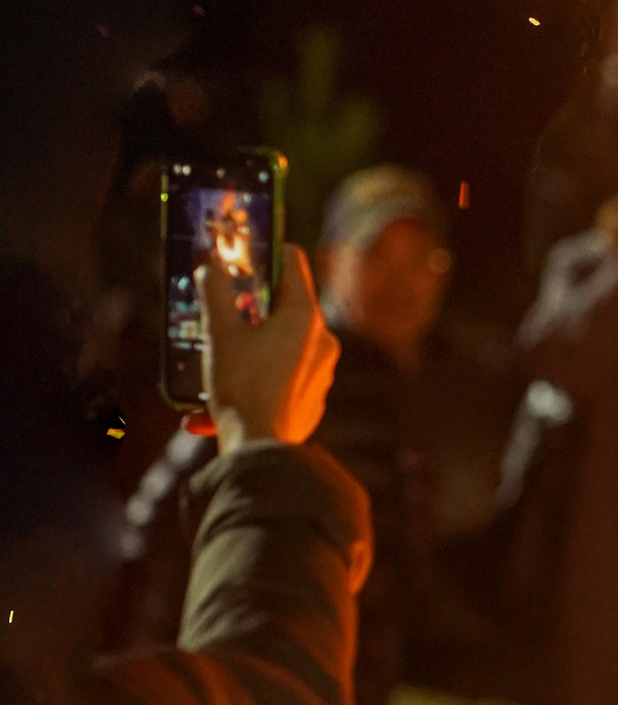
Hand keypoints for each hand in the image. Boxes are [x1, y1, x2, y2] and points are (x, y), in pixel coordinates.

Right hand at [198, 246, 339, 450]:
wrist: (260, 451)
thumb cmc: (242, 387)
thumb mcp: (220, 334)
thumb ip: (215, 293)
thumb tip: (209, 264)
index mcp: (305, 316)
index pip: (293, 263)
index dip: (266, 253)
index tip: (242, 254)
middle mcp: (322, 340)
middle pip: (285, 307)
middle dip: (249, 309)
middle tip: (221, 311)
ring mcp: (321, 371)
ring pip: (279, 347)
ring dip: (244, 352)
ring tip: (212, 368)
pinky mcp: (312, 399)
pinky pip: (280, 379)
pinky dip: (252, 383)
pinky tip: (213, 410)